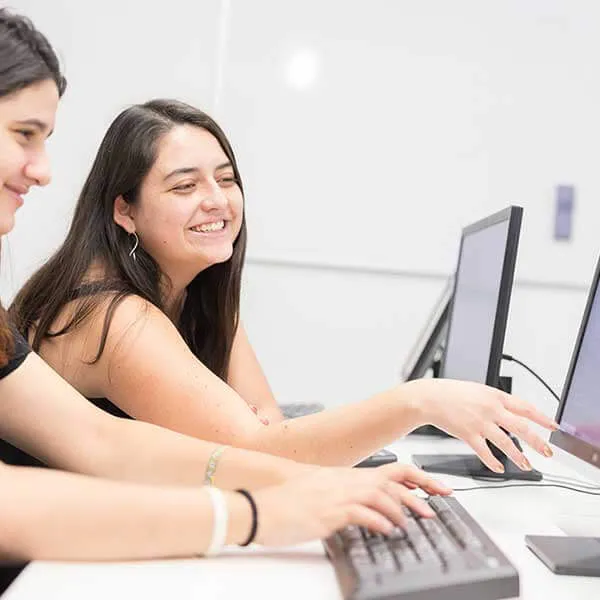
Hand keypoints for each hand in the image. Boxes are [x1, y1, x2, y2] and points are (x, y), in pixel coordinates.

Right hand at [251, 463, 450, 546]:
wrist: (260, 506)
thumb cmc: (286, 503)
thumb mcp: (319, 496)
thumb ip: (343, 499)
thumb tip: (363, 510)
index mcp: (345, 477)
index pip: (389, 471)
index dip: (416, 477)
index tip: (435, 487)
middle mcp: (345, 481)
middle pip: (391, 479)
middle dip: (419, 490)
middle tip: (438, 503)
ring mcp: (337, 495)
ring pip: (381, 494)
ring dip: (403, 507)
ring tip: (418, 521)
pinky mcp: (329, 512)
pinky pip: (361, 513)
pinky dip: (379, 521)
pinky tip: (389, 530)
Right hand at [407, 378, 558, 472]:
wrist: (429, 397)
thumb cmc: (451, 393)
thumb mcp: (478, 390)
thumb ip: (495, 401)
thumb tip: (512, 412)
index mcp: (494, 396)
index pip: (525, 407)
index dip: (542, 418)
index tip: (554, 427)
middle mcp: (490, 409)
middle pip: (521, 427)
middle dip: (537, 442)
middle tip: (548, 451)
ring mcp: (479, 422)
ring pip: (506, 442)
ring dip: (519, 456)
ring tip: (527, 465)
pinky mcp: (468, 434)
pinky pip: (484, 452)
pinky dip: (493, 462)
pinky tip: (499, 468)